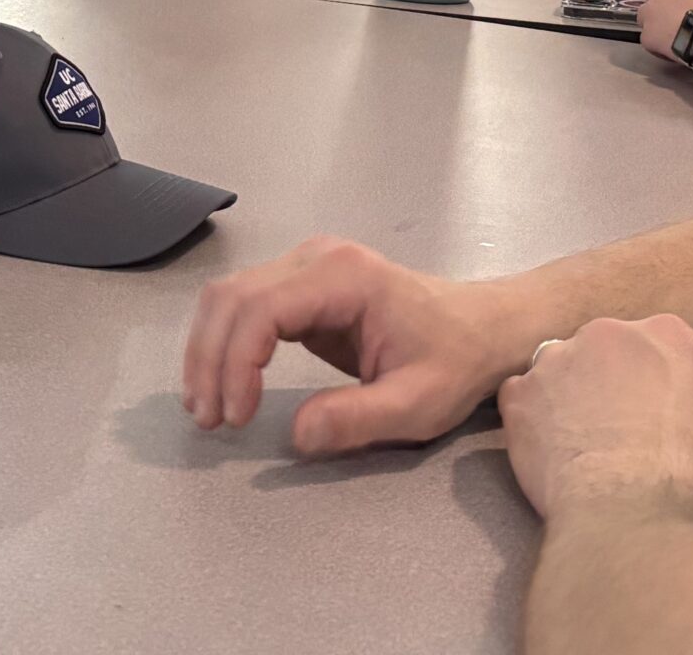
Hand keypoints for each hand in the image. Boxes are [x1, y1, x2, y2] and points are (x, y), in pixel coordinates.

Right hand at [182, 236, 526, 454]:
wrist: (484, 327)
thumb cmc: (456, 361)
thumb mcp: (418, 404)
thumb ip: (357, 420)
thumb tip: (295, 436)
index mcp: (344, 277)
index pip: (262, 308)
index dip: (236, 363)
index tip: (238, 417)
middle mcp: (315, 257)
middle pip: (232, 296)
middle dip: (209, 359)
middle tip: (210, 421)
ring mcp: (306, 265)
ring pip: (229, 296)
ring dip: (208, 350)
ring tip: (207, 408)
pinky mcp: (301, 284)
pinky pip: (245, 305)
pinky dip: (225, 343)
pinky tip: (221, 384)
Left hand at [495, 315, 692, 523]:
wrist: (639, 516)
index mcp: (671, 336)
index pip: (660, 346)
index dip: (657, 383)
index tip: (657, 413)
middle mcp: (610, 332)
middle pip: (604, 350)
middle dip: (608, 383)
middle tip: (616, 429)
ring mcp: (558, 358)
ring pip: (558, 371)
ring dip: (565, 399)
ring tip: (578, 445)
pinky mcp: (521, 393)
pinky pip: (521, 401)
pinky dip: (529, 423)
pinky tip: (548, 455)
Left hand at [638, 0, 692, 61]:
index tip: (689, 10)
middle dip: (663, 8)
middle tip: (678, 23)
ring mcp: (652, 10)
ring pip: (646, 16)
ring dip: (656, 25)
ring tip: (674, 38)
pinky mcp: (648, 33)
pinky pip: (647, 39)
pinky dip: (657, 46)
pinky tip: (673, 53)